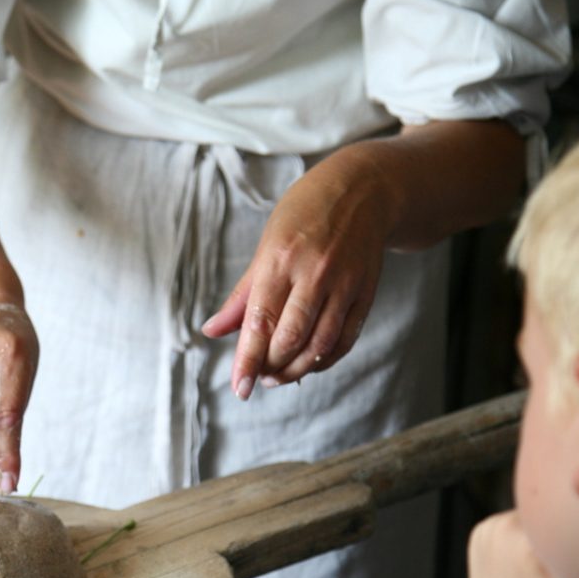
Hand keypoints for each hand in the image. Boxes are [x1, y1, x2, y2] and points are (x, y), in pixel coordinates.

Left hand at [201, 148, 396, 397]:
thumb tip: (212, 331)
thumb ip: (242, 295)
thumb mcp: (266, 245)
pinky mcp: (366, 294)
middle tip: (258, 377)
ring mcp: (344, 284)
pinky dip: (324, 360)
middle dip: (270, 367)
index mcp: (280, 260)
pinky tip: (307, 364)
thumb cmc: (305, 215)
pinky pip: (345, 340)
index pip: (260, 322)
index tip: (238, 388)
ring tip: (278, 376)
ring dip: (296, 370)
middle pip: (291, 338)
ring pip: (319, 345)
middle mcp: (314, 274)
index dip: (248, 360)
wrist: (364, 190)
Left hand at [456, 511, 578, 577]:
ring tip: (567, 566)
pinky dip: (537, 536)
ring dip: (557, 532)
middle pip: (560, 510)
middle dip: (578, 531)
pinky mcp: (482, 532)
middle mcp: (506, 531)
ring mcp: (490, 530)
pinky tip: (543, 566)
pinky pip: (522, 520)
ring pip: (542, 513)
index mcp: (531, 551)